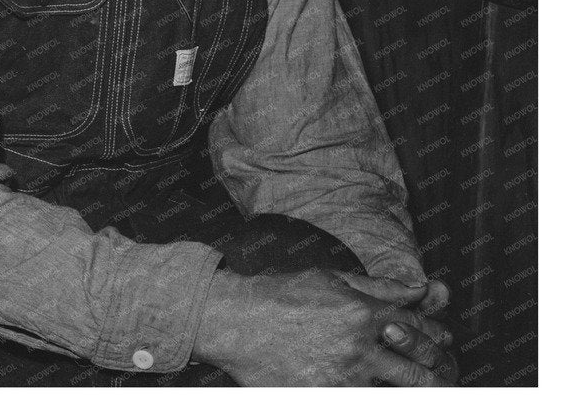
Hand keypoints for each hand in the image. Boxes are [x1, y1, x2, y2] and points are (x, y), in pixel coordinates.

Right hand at [193, 268, 455, 385]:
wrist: (236, 320)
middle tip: (439, 375)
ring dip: (413, 391)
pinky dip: (378, 395)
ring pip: (400, 394)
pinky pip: (367, 400)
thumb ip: (382, 287)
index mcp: (364, 313)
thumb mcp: (333, 279)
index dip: (437, 337)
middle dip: (436, 373)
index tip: (440, 343)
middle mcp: (360, 347)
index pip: (421, 329)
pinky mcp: (326, 395)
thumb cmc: (282, 295)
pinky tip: (378, 389)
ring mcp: (344, 377)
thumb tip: (424, 288)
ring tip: (415, 388)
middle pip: (421, 371)